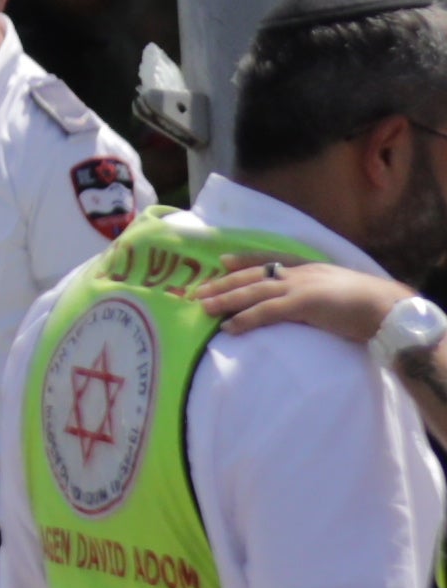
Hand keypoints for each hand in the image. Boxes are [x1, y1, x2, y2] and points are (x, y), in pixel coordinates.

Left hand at [196, 255, 410, 350]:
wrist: (387, 308)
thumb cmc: (366, 305)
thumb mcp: (336, 291)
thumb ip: (316, 293)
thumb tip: (304, 304)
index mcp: (310, 268)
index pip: (271, 260)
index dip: (245, 260)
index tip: (222, 261)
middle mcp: (301, 273)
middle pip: (254, 275)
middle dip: (225, 282)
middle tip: (200, 290)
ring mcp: (302, 287)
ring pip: (254, 291)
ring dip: (226, 299)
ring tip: (203, 307)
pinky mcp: (304, 304)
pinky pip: (267, 311)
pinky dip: (245, 318)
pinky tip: (229, 327)